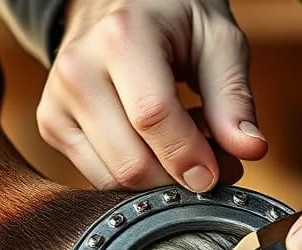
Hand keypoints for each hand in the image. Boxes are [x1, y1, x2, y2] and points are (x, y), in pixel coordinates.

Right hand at [38, 0, 267, 190]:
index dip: (188, 156)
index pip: (152, 116)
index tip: (217, 175)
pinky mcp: (50, 125)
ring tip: (181, 144)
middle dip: (177, 178)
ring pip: (111, 179)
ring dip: (157, 180)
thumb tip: (251, 151)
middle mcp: (78, 69)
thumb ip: (234, 97)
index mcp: (121, 37)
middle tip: (212, 164)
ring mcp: (57, 100)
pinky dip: (131, 176)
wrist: (113, 2)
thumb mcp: (217, 41)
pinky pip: (96, 177)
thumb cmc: (172, 19)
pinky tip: (150, 146)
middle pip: (129, 161)